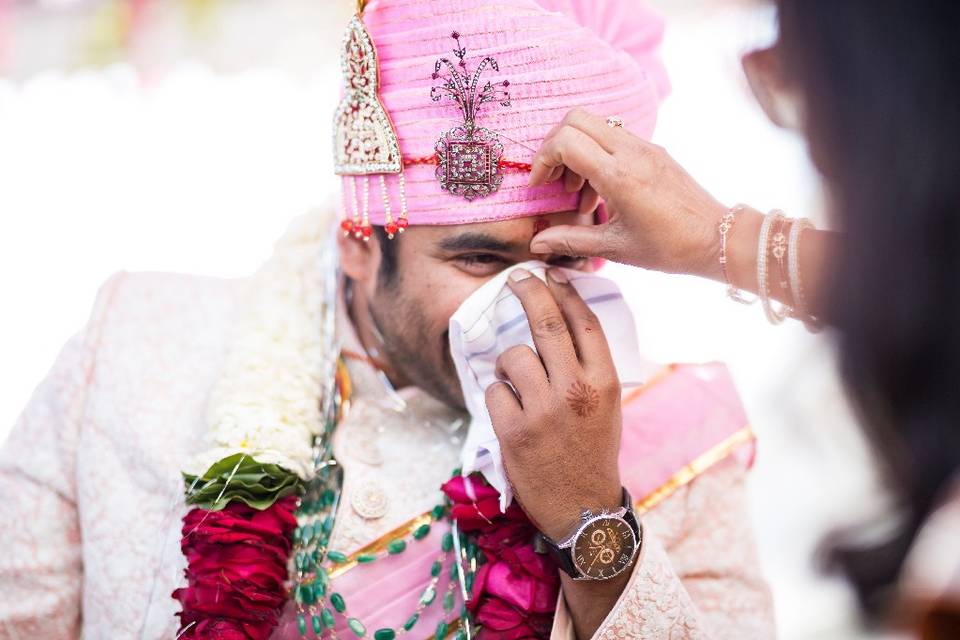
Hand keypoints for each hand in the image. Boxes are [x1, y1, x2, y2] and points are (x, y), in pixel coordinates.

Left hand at [485, 267, 622, 540]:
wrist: (582, 508)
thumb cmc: (593, 451)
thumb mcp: (606, 405)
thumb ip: (587, 366)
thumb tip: (561, 321)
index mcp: (604, 382)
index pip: (584, 322)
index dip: (566, 291)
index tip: (552, 272)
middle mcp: (575, 390)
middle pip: (547, 324)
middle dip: (529, 291)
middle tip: (517, 278)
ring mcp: (542, 410)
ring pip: (513, 356)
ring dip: (508, 362)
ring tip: (516, 381)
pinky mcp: (513, 431)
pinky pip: (493, 390)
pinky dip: (497, 395)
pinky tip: (510, 412)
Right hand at [528, 108, 728, 278]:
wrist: (717, 238)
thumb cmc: (669, 247)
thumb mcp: (614, 247)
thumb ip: (570, 240)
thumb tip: (537, 244)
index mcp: (619, 176)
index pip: (566, 141)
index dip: (543, 158)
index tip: (540, 185)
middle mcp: (632, 152)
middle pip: (576, 119)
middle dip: (555, 145)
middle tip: (553, 179)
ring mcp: (645, 147)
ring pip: (595, 125)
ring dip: (576, 150)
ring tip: (578, 192)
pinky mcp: (653, 151)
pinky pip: (614, 137)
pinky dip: (596, 155)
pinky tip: (600, 191)